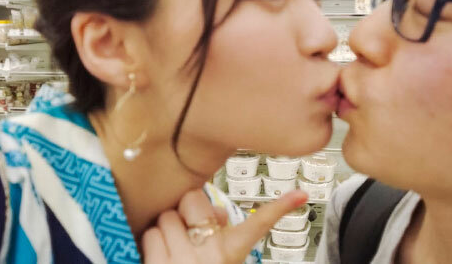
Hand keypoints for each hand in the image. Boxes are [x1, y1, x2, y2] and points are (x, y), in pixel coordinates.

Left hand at [142, 189, 307, 262]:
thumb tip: (216, 211)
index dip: (280, 208)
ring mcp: (182, 262)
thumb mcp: (223, 262)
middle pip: (191, 200)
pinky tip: (162, 257)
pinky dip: (153, 243)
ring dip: (167, 229)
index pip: (258, 225)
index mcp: (231, 256)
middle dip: (186, 210)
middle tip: (189, 229)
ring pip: (166, 216)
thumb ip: (223, 234)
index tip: (300, 195)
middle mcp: (209, 257)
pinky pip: (150, 234)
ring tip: (175, 248)